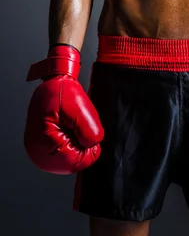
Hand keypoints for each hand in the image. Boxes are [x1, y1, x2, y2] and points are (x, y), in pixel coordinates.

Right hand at [24, 44, 103, 174]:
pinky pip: (63, 154)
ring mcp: (38, 153)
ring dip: (75, 143)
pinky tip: (66, 128)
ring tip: (70, 124)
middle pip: (74, 163)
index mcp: (45, 146)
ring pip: (69, 159)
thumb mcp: (80, 108)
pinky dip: (69, 142)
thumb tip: (92, 145)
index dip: (89, 145)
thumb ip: (90, 131)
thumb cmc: (61, 92)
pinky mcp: (41, 149)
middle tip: (76, 124)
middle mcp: (38, 154)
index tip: (84, 127)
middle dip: (81, 144)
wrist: (52, 83)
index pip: (78, 163)